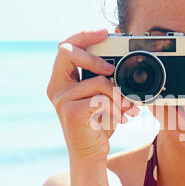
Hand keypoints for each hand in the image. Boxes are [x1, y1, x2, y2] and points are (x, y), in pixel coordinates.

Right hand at [47, 29, 139, 161]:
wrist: (91, 153)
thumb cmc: (97, 123)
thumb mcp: (101, 97)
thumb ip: (104, 78)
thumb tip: (119, 59)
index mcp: (62, 80)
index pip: (66, 48)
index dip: (83, 36)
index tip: (104, 32)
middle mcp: (57, 88)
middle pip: (67, 53)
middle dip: (94, 57)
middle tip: (112, 70)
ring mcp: (62, 100)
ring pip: (97, 81)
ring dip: (119, 96)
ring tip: (128, 108)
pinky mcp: (72, 113)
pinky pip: (101, 100)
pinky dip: (117, 108)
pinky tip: (122, 119)